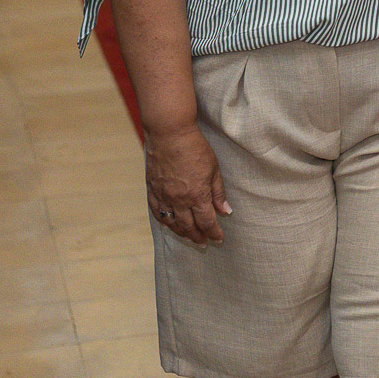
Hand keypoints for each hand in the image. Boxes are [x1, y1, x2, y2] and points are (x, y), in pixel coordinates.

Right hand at [144, 124, 230, 243]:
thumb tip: (225, 211)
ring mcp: (164, 196)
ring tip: (189, 237)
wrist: (170, 134)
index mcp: (197, 195)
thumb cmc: (195, 148)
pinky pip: (157, 212)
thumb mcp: (214, 169)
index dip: (213, 233)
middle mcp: (179, 200)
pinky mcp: (152, 190)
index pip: (207, 222)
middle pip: (189, 227)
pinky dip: (164, 221)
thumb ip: (218, 192)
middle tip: (204, 242)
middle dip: (198, 236)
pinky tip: (170, 224)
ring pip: (172, 223)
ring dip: (181, 233)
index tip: (218, 238)